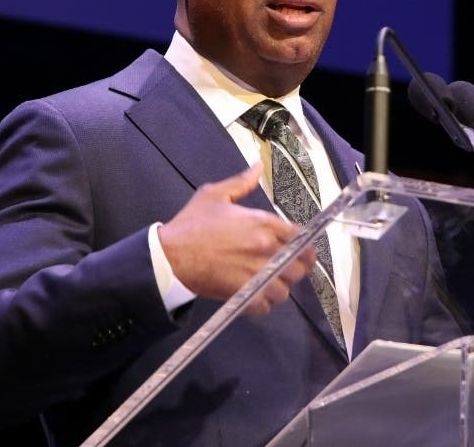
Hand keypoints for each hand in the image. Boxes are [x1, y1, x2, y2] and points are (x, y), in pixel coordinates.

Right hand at [158, 162, 316, 314]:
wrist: (170, 255)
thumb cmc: (192, 224)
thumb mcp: (215, 194)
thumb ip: (242, 182)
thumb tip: (259, 166)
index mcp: (262, 223)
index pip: (300, 236)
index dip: (303, 243)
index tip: (299, 247)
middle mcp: (265, 249)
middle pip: (300, 265)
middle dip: (297, 266)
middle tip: (287, 265)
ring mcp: (256, 274)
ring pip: (286, 288)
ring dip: (280, 285)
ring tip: (270, 281)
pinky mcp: (244, 295)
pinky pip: (267, 306)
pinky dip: (264, 302)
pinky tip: (256, 294)